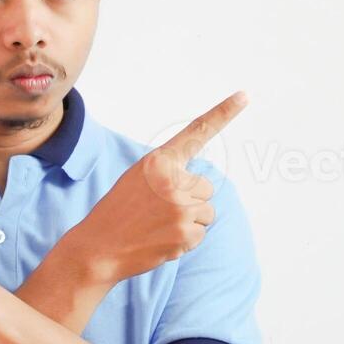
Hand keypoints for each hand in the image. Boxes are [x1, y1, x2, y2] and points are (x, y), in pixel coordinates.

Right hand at [64, 92, 247, 284]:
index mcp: (159, 161)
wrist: (99, 247)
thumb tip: (200, 186)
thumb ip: (168, 173)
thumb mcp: (138, 179)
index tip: (244, 96)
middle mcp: (173, 180)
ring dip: (189, 221)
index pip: (197, 132)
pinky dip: (185, 240)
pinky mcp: (185, 233)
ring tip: (158, 225)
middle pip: (205, 187)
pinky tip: (161, 239)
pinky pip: (200, 234)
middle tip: (158, 211)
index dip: (223, 113)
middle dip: (190, 200)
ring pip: (207, 212)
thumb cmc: (119, 211)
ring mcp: (181, 207)